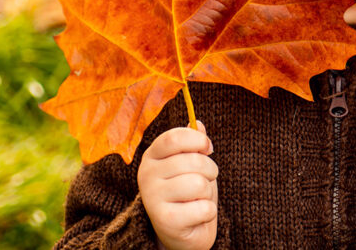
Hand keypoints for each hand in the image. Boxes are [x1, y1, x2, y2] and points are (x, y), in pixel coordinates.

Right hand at [138, 123, 217, 249]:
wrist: (183, 231)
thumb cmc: (189, 193)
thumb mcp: (191, 164)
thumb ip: (193, 144)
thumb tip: (199, 124)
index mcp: (152, 156)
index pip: (174, 138)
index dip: (198, 141)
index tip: (207, 148)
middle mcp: (146, 175)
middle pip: (194, 161)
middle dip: (210, 171)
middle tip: (202, 181)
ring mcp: (152, 198)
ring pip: (199, 184)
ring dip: (207, 193)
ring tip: (197, 199)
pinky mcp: (164, 220)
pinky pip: (204, 208)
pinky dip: (208, 212)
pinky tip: (195, 215)